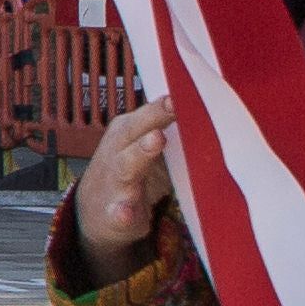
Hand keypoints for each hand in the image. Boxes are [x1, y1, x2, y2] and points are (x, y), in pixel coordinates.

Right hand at [74, 97, 179, 260]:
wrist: (95, 212)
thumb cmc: (129, 173)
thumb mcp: (143, 145)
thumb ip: (167, 128)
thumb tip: (209, 108)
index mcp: (127, 134)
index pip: (146, 114)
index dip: (165, 103)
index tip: (183, 91)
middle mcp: (118, 152)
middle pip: (134, 131)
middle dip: (153, 118)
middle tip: (173, 105)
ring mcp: (115, 182)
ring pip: (128, 165)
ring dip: (141, 152)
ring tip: (156, 140)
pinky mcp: (116, 213)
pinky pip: (118, 212)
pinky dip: (121, 212)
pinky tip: (125, 212)